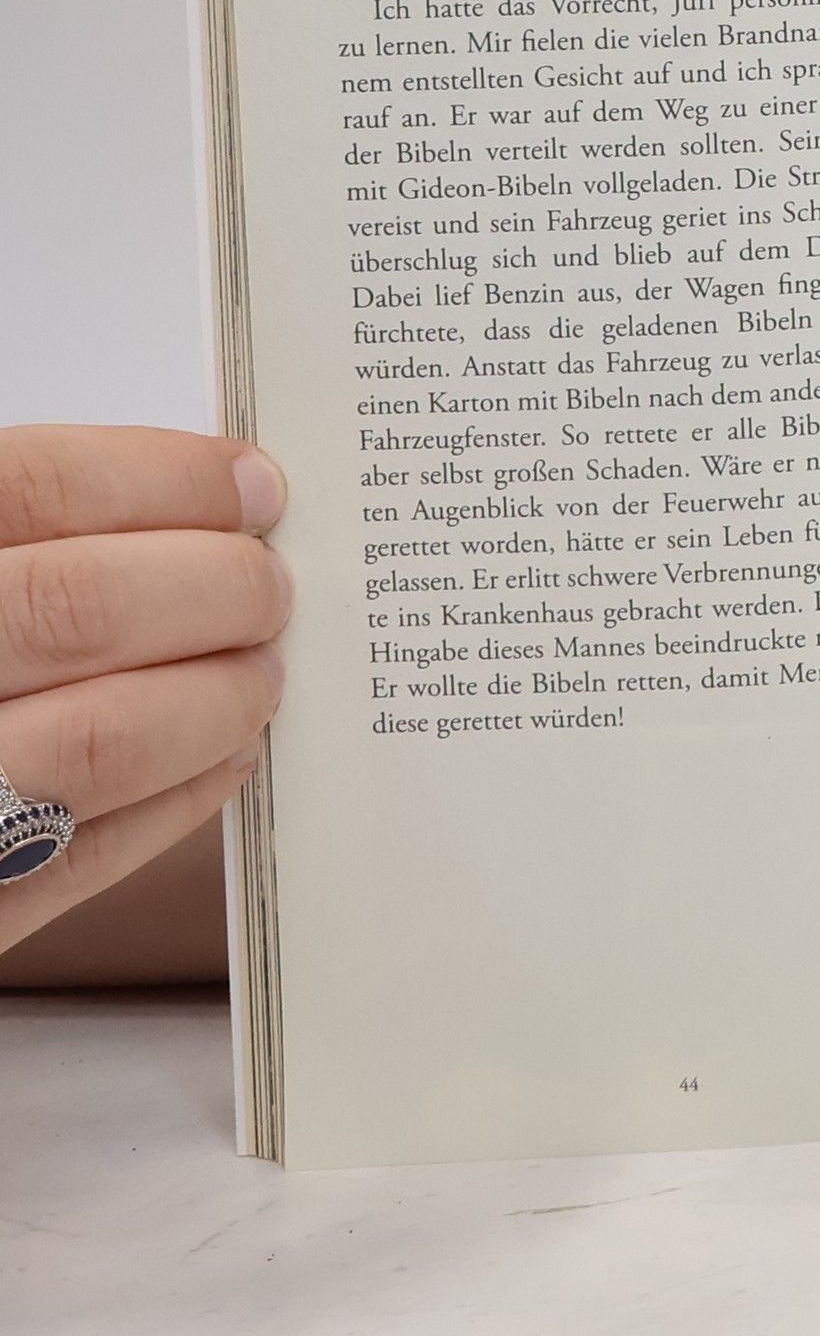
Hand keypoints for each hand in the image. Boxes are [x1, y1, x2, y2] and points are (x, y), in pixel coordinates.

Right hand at [0, 426, 288, 955]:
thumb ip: (33, 531)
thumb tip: (209, 504)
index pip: (40, 487)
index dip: (171, 481)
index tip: (255, 487)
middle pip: (83, 608)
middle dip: (216, 589)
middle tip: (271, 586)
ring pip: (100, 740)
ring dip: (216, 698)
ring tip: (260, 671)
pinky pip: (82, 854)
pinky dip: (178, 798)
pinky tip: (222, 756)